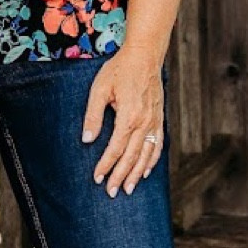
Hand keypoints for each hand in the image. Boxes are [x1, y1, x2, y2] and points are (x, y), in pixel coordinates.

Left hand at [81, 46, 164, 197]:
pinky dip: (152, 160)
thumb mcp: (100, 89)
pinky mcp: (159, 118)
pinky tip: (145, 170)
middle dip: (120, 176)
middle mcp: (144, 122)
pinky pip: (158, 145)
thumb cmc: (120, 70)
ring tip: (127, 188)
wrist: (145, 56)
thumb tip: (88, 139)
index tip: (97, 178)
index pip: (116, 148)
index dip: (106, 165)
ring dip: (136, 173)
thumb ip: (93, 115)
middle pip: (132, 156)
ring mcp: (154, 121)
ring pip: (146, 154)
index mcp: (129, 116)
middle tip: (111, 192)